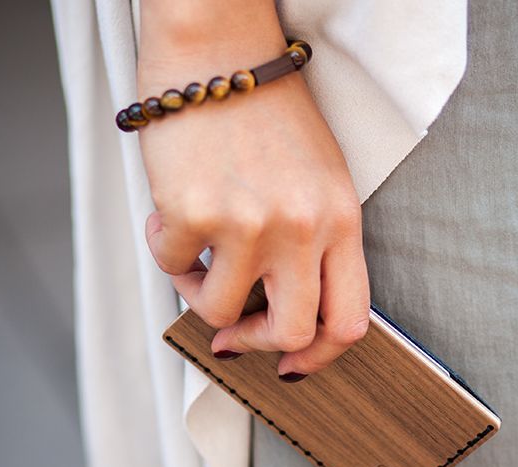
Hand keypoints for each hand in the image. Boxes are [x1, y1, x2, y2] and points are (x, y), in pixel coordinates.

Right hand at [138, 15, 369, 380]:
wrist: (218, 47)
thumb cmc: (266, 113)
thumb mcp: (317, 180)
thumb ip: (312, 245)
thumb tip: (269, 304)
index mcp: (341, 221)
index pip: (350, 321)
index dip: (320, 359)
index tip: (291, 367)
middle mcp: (303, 228)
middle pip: (291, 335)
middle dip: (256, 345)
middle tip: (232, 333)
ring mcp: (251, 223)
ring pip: (218, 312)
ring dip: (196, 290)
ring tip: (193, 250)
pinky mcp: (196, 213)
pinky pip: (173, 266)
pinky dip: (167, 249)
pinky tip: (170, 211)